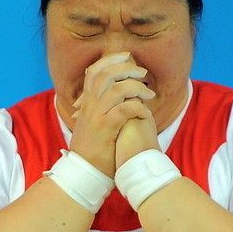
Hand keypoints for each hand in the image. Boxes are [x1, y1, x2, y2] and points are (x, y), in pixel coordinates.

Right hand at [69, 53, 154, 175]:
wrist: (83, 174)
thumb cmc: (92, 153)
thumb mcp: (90, 127)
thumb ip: (98, 112)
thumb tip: (112, 102)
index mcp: (87, 104)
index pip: (94, 72)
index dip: (110, 60)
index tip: (126, 57)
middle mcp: (90, 106)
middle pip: (105, 74)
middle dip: (126, 68)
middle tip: (142, 72)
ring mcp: (96, 117)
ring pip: (116, 89)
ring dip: (136, 87)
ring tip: (149, 94)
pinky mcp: (105, 129)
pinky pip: (123, 110)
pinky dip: (137, 107)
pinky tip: (145, 113)